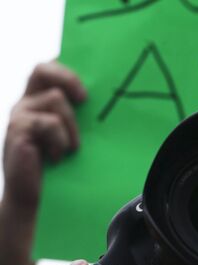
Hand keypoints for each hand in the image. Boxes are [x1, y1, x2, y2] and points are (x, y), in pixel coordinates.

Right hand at [3, 61, 85, 209]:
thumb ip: (79, 117)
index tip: (88, 86)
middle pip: (42, 69)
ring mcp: (19, 114)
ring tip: (71, 148)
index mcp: (39, 99)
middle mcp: (26, 102)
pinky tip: (58, 157)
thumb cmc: (57, 165)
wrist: (33, 195)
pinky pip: (49, 123)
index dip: (67, 68)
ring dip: (71, 126)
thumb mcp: (70, 135)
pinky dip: (60, 141)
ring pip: (55, 99)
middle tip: (85, 98)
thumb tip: (112, 103)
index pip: (48, 69)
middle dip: (67, 77)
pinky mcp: (16, 130)